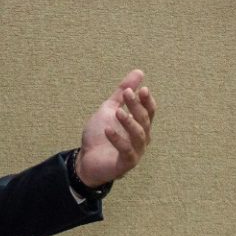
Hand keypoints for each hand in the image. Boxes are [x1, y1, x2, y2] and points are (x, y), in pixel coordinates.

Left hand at [76, 69, 155, 187]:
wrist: (86, 159)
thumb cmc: (100, 135)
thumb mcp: (110, 108)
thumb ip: (123, 92)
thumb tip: (139, 72)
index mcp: (140, 125)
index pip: (149, 110)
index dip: (146, 100)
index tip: (141, 88)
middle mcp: (142, 138)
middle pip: (144, 120)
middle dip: (136, 106)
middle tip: (127, 93)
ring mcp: (136, 151)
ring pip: (139, 135)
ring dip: (129, 122)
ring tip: (118, 112)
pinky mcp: (126, 163)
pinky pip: (126, 150)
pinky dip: (118, 139)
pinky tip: (108, 130)